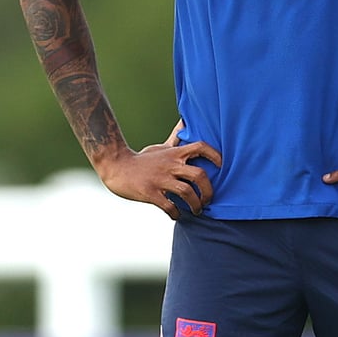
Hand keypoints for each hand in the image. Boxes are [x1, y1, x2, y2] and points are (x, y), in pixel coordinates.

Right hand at [100, 122, 222, 216]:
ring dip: (196, 205)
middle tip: (207, 200)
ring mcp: (160, 179)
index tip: (221, 165)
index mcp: (174, 154)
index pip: (200, 147)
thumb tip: (185, 122)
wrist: (116, 166)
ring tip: (196, 211)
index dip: (215, 155)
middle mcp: (170, 165)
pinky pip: (169, 206)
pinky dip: (177, 213)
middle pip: (199, 175)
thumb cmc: (142, 159)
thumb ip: (176, 139)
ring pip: (187, 193)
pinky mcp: (150, 193)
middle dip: (208, 191)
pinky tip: (176, 215)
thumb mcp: (161, 147)